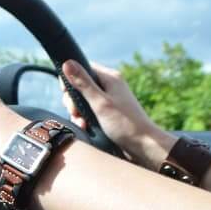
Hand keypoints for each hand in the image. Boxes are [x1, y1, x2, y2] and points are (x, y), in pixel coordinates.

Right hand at [61, 60, 175, 169]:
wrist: (144, 146)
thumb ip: (83, 84)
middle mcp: (109, 86)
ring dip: (77, 112)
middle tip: (75, 112)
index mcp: (110, 78)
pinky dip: (84, 119)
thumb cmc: (125, 124)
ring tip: (82, 123)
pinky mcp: (107, 113)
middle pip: (80, 85)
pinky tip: (85, 127)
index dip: (70, 79)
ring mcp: (108, 99)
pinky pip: (88, 111)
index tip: (68, 94)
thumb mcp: (100, 103)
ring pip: (82, 100)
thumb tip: (67, 63)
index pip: (82, 67)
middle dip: (73, 100)